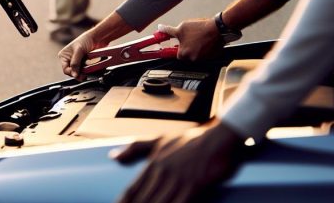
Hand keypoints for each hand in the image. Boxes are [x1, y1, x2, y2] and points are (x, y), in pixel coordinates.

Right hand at [58, 29, 106, 78]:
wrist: (97, 38)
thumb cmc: (86, 40)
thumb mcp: (79, 51)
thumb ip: (75, 63)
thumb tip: (74, 75)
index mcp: (64, 56)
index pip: (66, 70)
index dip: (72, 73)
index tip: (79, 74)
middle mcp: (69, 60)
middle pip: (73, 73)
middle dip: (79, 73)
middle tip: (85, 73)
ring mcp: (77, 62)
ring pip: (80, 73)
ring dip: (85, 72)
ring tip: (89, 67)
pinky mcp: (84, 64)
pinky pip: (86, 71)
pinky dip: (89, 71)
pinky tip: (92, 67)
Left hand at [112, 120, 243, 202]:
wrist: (219, 138)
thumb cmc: (190, 140)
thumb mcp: (160, 140)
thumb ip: (136, 148)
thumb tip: (113, 156)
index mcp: (153, 163)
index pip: (132, 189)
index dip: (124, 202)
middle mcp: (162, 172)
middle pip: (143, 200)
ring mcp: (178, 180)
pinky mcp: (194, 186)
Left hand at [158, 19, 221, 60]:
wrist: (217, 28)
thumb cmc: (198, 29)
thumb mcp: (181, 28)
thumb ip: (169, 31)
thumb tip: (160, 28)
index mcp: (184, 54)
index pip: (177, 54)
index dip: (179, 46)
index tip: (181, 42)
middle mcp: (193, 59)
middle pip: (188, 54)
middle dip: (189, 46)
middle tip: (191, 37)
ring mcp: (204, 59)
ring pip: (197, 53)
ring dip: (197, 47)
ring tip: (199, 36)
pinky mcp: (213, 56)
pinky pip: (206, 53)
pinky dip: (206, 47)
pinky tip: (206, 39)